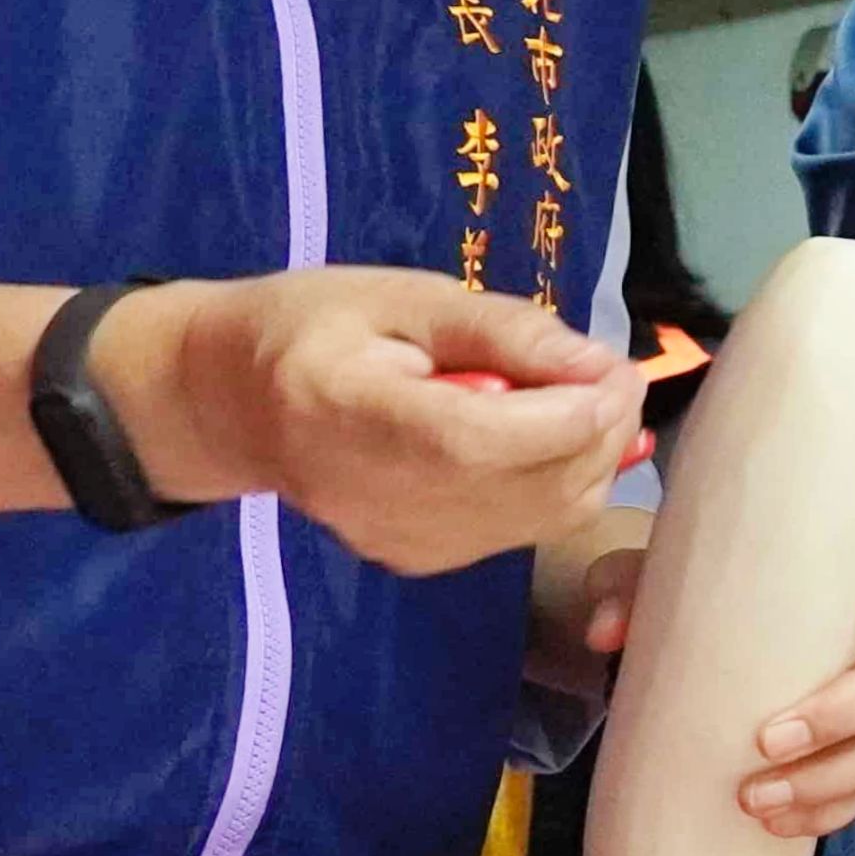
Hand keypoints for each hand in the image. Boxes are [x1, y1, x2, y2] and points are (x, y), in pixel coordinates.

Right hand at [109, 270, 642, 576]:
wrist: (237, 404)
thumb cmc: (317, 329)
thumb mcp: (403, 296)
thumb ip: (502, 329)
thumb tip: (595, 364)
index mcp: (349, 413)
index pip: (481, 440)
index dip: (569, 413)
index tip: (617, 369)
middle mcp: (376, 497)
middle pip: (527, 486)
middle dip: (600, 430)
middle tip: (614, 374)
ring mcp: (400, 540)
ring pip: (543, 516)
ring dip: (590, 458)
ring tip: (580, 397)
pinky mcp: (419, 559)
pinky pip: (523, 529)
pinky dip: (558, 483)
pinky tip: (547, 435)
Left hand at [545, 523, 854, 838]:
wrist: (680, 657)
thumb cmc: (689, 597)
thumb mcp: (651, 581)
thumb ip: (626, 587)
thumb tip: (608, 630)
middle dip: (847, 710)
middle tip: (769, 738)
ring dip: (832, 776)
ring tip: (756, 798)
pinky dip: (826, 811)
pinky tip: (772, 824)